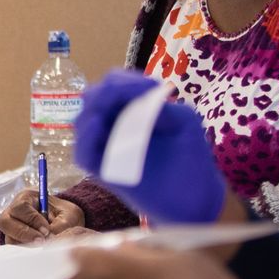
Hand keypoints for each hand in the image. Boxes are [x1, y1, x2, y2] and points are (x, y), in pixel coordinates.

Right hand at [0, 189, 84, 244]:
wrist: (67, 227)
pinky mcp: (14, 242)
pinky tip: (38, 251)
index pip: (20, 207)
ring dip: (25, 244)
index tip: (46, 230)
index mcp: (26, 199)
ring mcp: (12, 229)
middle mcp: (14, 213)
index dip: (32, 220)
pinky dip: (26, 252)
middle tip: (41, 241)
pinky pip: (14, 249)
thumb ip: (61, 226)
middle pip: (5, 222)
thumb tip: (49, 239)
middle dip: (24, 234)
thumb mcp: (70, 216)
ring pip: (8, 238)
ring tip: (43, 246)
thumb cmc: (67, 216)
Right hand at [72, 70, 227, 224]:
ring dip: (94, 112)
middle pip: (93, 97)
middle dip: (106, 94)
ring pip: (83, 122)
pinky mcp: (103, 171)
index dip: (125, 81)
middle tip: (125, 98)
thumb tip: (137, 100)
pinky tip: (98, 127)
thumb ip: (161, 105)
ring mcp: (107, 147)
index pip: (114, 84)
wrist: (195, 198)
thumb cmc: (191, 155)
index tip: (151, 86)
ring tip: (114, 110)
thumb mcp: (184, 120)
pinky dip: (85, 139)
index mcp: (131, 108)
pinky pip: (83, 154)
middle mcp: (114, 124)